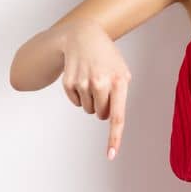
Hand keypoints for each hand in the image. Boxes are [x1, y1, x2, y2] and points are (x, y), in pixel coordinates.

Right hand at [53, 20, 131, 159]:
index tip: (110, 155)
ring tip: (92, 78)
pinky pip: (76, 103)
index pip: (117, 116)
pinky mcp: (69, 83)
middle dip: (103, 107)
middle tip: (102, 87)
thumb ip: (120, 96)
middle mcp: (100, 83)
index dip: (114, 137)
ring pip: (88, 110)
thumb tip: (110, 119)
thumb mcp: (122, 72)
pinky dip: (79, 95)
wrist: (84, 36)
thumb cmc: (107, 58)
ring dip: (91, 100)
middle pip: (101, 115)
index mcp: (119, 81)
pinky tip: (81, 77)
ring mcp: (83, 83)